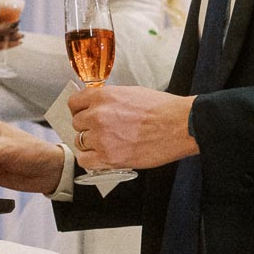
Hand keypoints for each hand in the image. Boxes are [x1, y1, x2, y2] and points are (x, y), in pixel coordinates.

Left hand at [0, 13, 23, 61]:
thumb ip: (4, 27)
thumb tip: (15, 23)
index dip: (6, 20)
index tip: (15, 20)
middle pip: (0, 28)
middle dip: (10, 29)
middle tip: (19, 29)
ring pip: (2, 37)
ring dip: (11, 37)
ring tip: (21, 36)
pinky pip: (1, 45)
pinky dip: (9, 44)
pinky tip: (17, 43)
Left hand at [69, 87, 197, 169]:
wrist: (179, 125)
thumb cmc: (162, 109)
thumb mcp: (130, 93)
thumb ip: (109, 99)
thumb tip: (97, 106)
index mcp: (103, 97)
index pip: (74, 103)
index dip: (80, 109)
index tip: (84, 114)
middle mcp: (98, 116)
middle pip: (76, 123)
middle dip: (87, 127)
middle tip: (101, 130)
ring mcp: (102, 137)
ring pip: (80, 142)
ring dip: (90, 143)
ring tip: (106, 143)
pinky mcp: (109, 157)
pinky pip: (85, 161)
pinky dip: (91, 160)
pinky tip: (101, 156)